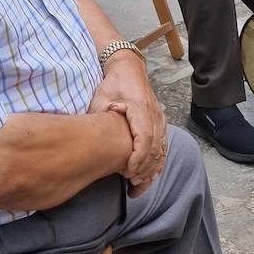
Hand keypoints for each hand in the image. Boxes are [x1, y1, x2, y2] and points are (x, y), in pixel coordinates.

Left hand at [89, 53, 165, 194]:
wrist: (129, 69)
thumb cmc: (114, 83)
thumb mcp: (101, 96)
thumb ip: (99, 115)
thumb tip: (91, 135)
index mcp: (140, 107)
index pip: (144, 136)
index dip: (138, 156)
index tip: (128, 171)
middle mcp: (154, 114)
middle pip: (155, 147)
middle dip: (144, 168)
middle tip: (131, 183)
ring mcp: (160, 119)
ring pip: (161, 149)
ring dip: (151, 168)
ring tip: (138, 185)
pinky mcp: (160, 123)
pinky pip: (163, 146)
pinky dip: (157, 162)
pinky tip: (148, 176)